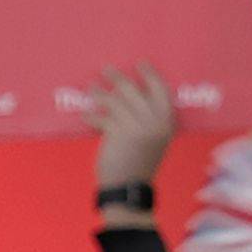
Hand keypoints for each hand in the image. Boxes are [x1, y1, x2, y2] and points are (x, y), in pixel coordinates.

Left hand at [83, 61, 175, 191]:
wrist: (130, 187)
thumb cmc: (140, 163)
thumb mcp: (155, 140)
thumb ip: (150, 120)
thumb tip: (133, 96)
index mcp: (167, 121)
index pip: (161, 89)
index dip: (150, 75)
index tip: (141, 63)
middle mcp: (154, 121)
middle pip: (134, 90)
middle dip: (119, 78)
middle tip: (107, 69)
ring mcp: (136, 126)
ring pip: (115, 101)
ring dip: (100, 93)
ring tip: (91, 87)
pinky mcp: (118, 133)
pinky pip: (101, 118)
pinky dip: (91, 117)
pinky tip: (84, 114)